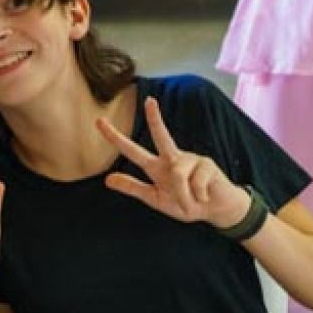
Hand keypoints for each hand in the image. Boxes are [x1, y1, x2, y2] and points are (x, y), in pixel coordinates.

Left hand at [96, 97, 250, 227]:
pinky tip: (204, 195)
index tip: (99, 122)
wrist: (214, 211)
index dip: (116, 138)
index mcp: (156, 166)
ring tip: (192, 201)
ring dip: (184, 196)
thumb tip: (107, 179)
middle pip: (161, 136)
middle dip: (155, 118)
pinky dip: (197, 196)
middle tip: (149, 100)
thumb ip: (133, 188)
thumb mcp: (155, 198)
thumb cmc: (185, 203)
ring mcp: (191, 158)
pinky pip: (195, 183)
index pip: (132, 151)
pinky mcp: (207, 164)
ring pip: (178, 175)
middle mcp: (172, 158)